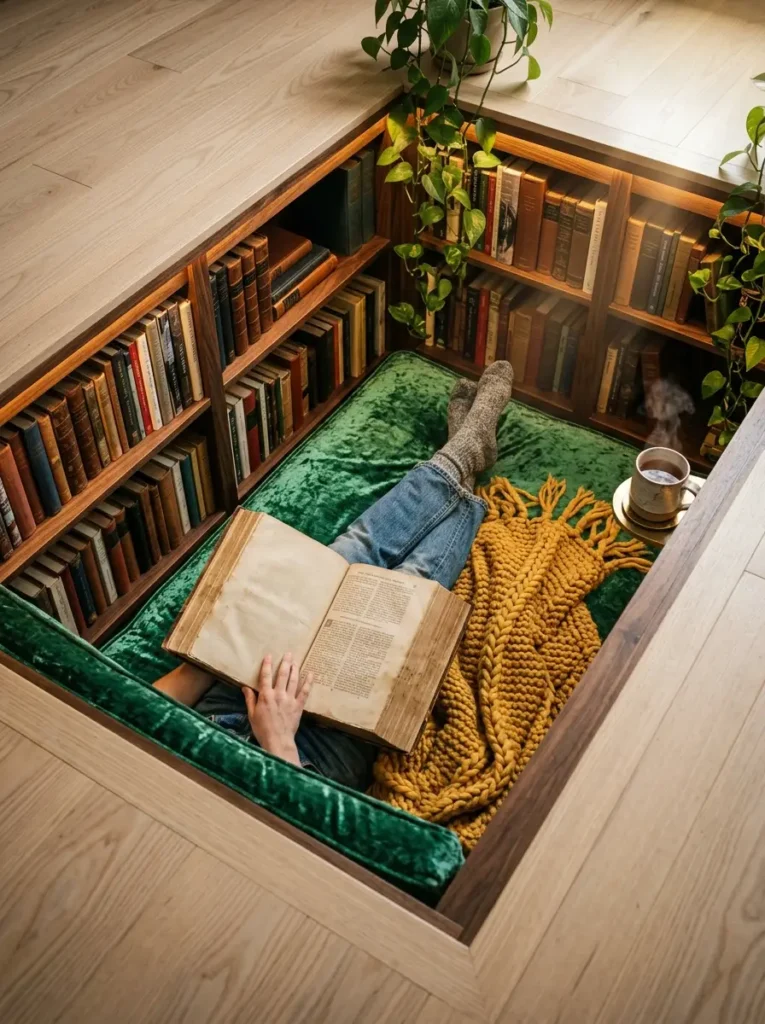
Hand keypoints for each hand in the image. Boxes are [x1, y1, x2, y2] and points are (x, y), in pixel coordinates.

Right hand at [243, 653, 312, 767]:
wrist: (278, 741)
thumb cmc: (262, 729)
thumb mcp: (252, 714)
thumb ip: (250, 699)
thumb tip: (245, 687)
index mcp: (265, 696)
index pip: (265, 676)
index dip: (267, 665)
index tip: (269, 656)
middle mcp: (278, 694)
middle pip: (282, 675)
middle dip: (285, 662)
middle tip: (288, 653)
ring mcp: (290, 699)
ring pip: (293, 680)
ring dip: (295, 669)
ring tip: (295, 661)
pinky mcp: (299, 706)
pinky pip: (305, 691)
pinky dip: (308, 682)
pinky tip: (311, 674)